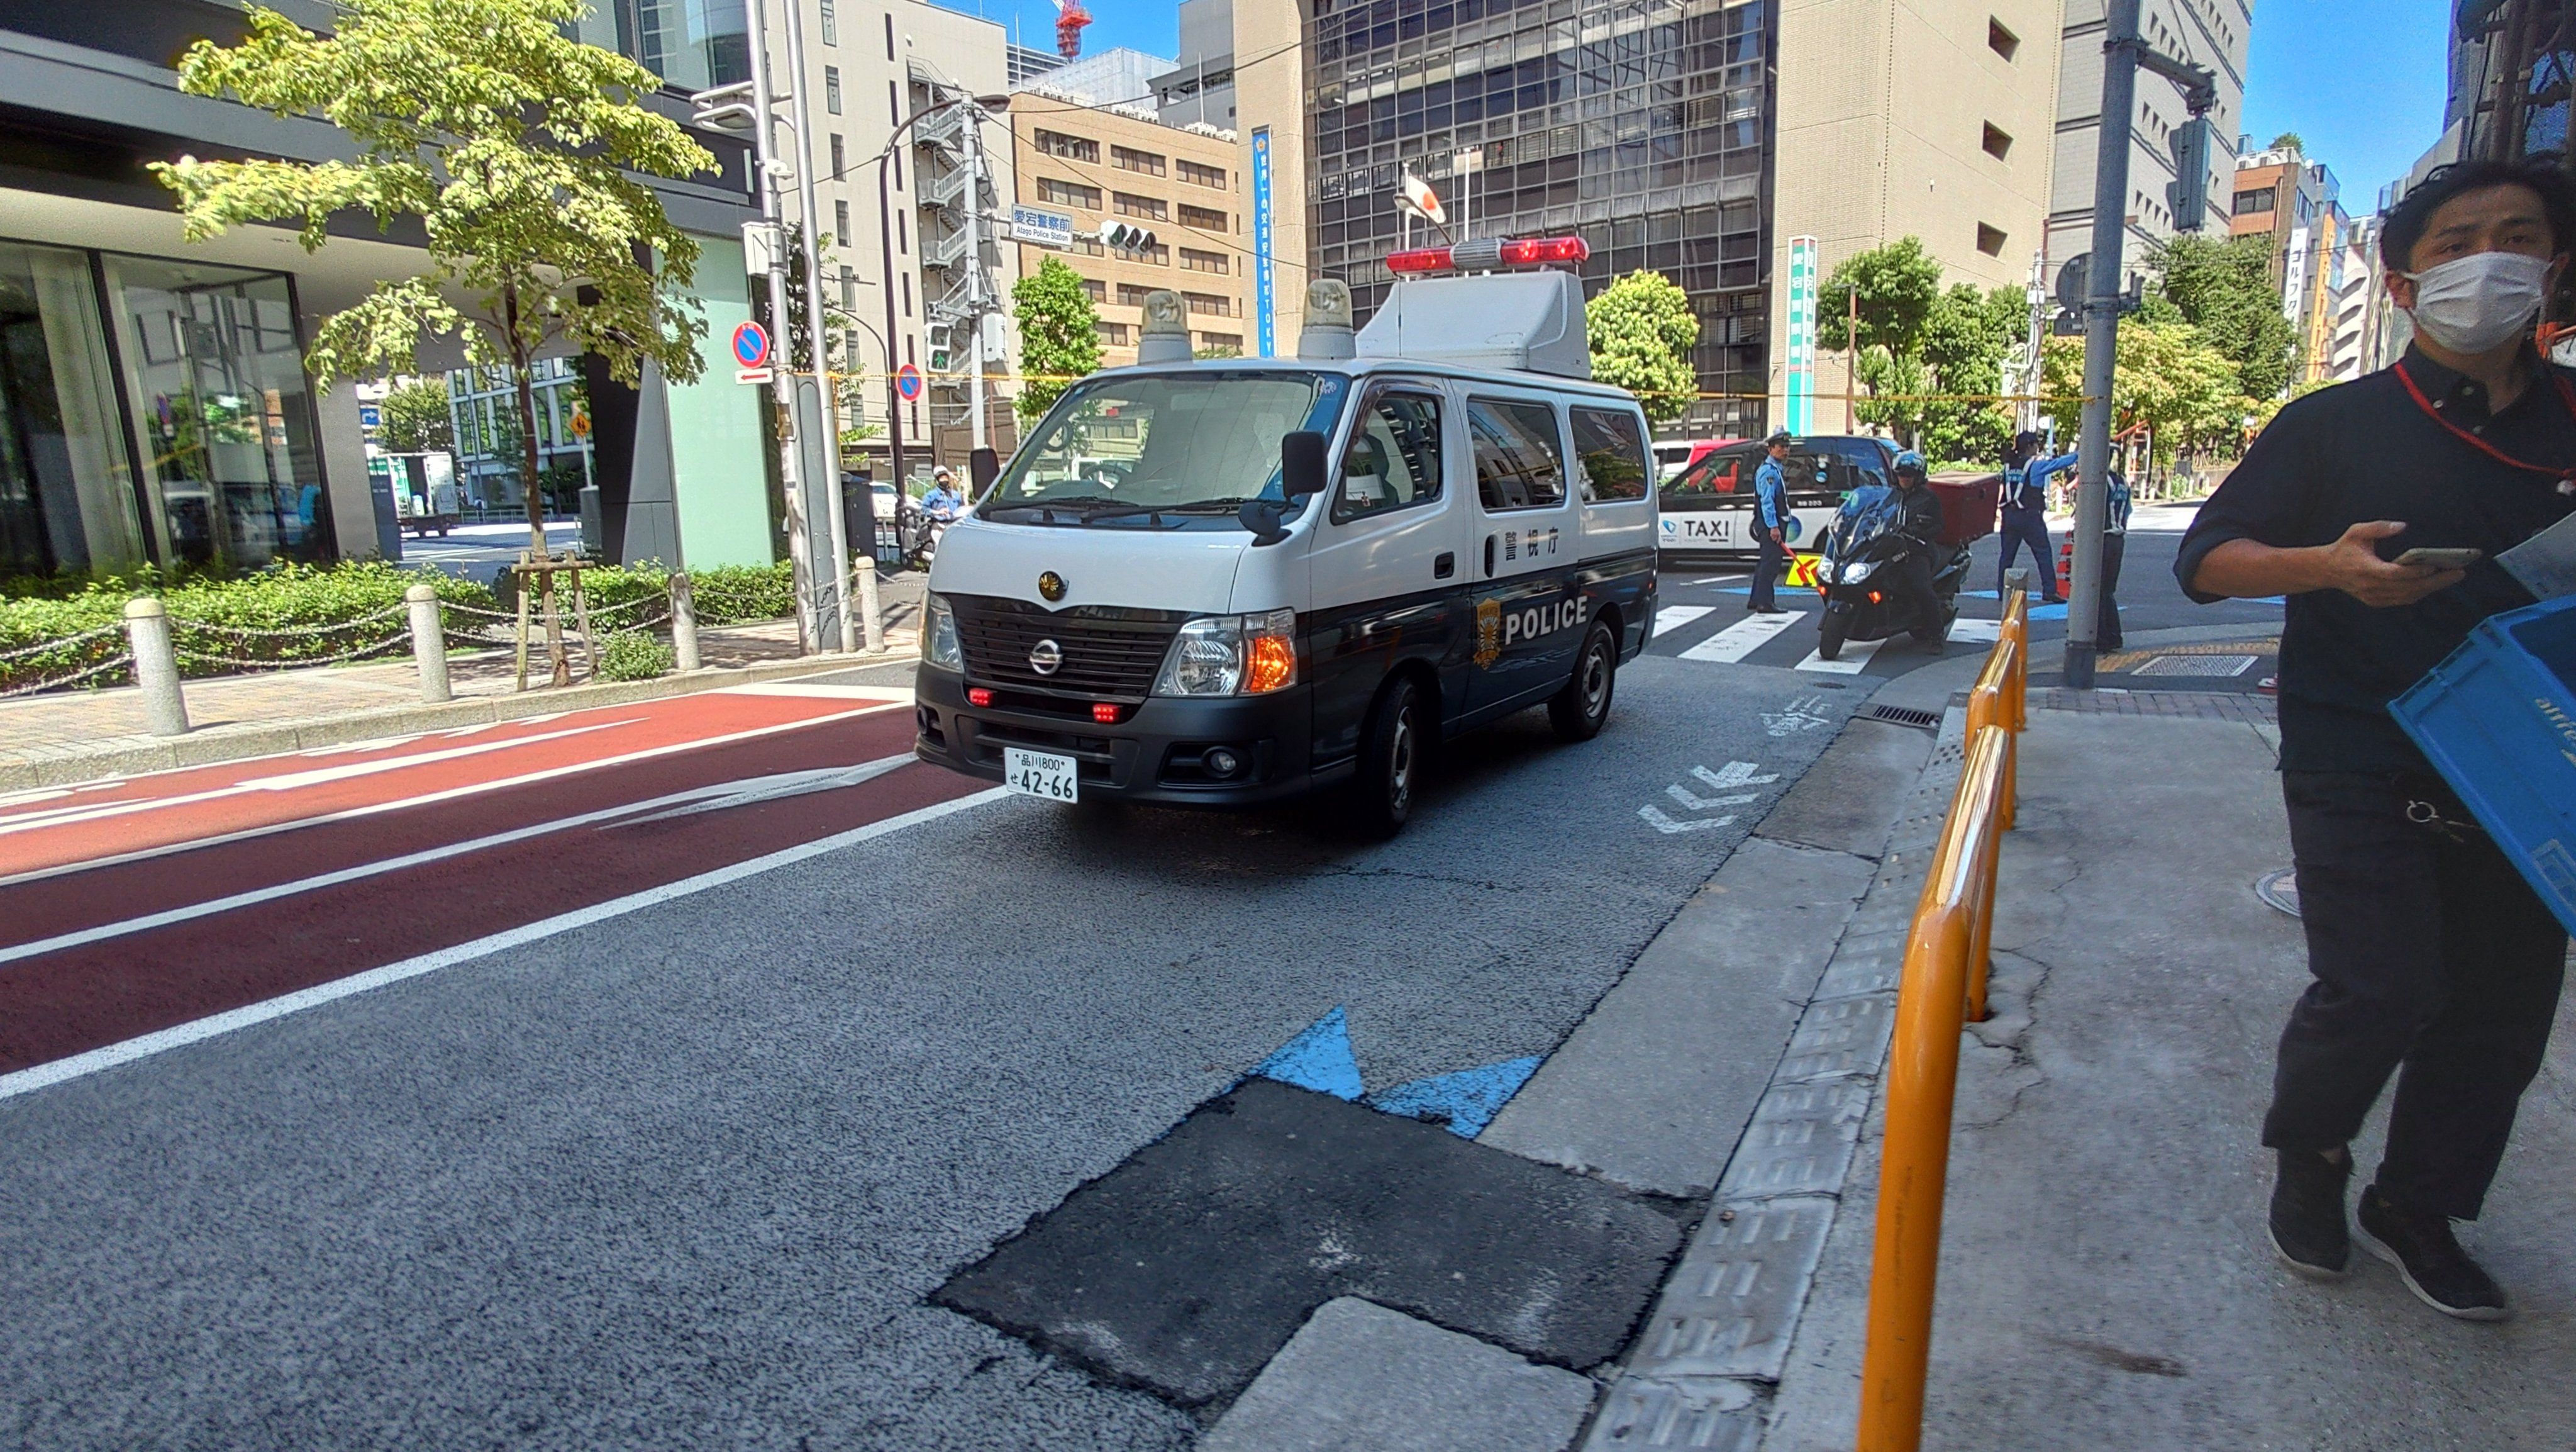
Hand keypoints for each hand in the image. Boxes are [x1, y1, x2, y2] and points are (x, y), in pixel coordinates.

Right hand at [2323, 521, 2466, 606]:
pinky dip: (2420, 592)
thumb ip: (2379, 528)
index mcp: (2366, 569)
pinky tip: (2434, 583)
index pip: (2395, 574)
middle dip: (2436, 581)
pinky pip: (2403, 599)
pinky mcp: (2376, 601)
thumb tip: (2402, 526)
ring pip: (2409, 596)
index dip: (2416, 571)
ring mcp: (2374, 597)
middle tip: (2459, 572)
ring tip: (2452, 576)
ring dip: (2432, 587)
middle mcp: (2371, 587)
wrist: (2325, 570)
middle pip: (2409, 588)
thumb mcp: (2356, 531)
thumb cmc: (2344, 548)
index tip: (2434, 565)